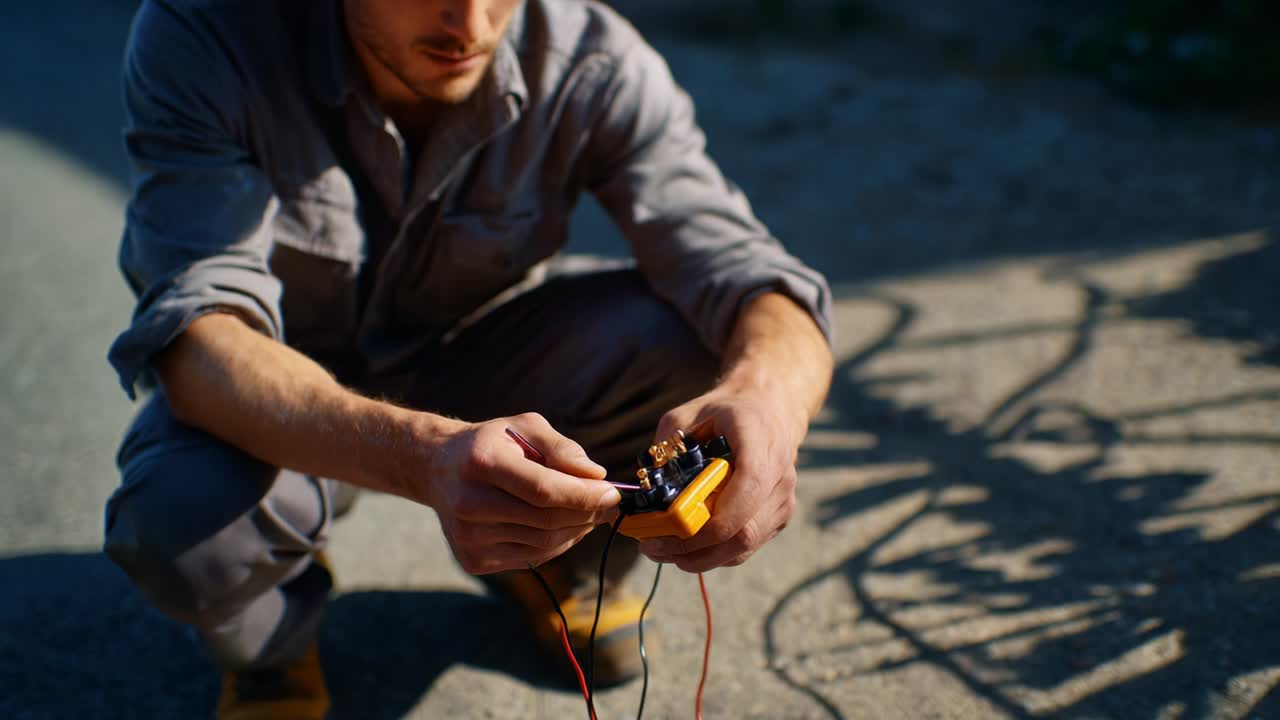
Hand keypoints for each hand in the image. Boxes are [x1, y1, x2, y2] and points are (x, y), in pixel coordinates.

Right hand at [413, 412, 619, 573]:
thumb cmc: (492, 444)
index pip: (543, 489)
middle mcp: (469, 503)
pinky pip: (532, 558)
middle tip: (609, 504)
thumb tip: (597, 476)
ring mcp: (468, 537)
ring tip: (589, 513)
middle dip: (587, 514)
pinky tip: (564, 526)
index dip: (584, 496)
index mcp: (482, 462)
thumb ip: (562, 449)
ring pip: (543, 543)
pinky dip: (557, 544)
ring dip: (576, 530)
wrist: (439, 469)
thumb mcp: (525, 427)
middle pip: (546, 520)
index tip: (614, 493)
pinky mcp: (473, 560)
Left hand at [638, 383, 807, 571]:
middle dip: (695, 550)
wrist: (770, 410)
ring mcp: (782, 501)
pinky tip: (685, 546)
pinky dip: (713, 553)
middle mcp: (779, 477)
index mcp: (759, 443)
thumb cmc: (726, 412)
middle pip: (743, 532)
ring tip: (662, 550)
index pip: (746, 491)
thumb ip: (667, 446)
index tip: (668, 530)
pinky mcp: (778, 518)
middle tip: (654, 548)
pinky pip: (744, 547)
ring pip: (743, 547)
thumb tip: (647, 487)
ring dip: (700, 557)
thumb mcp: (688, 413)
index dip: (710, 521)